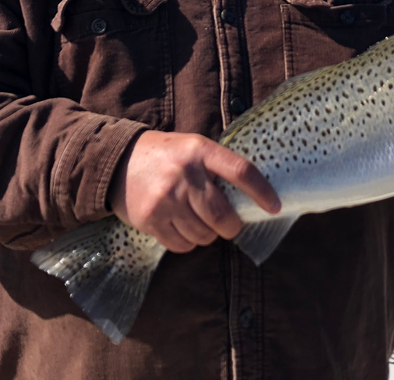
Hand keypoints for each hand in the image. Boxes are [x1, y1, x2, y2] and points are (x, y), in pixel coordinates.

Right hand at [109, 130, 280, 252]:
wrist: (117, 161)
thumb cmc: (166, 156)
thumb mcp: (192, 147)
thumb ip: (217, 167)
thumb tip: (250, 199)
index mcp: (200, 150)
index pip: (241, 171)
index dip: (262, 192)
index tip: (275, 207)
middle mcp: (184, 174)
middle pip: (222, 215)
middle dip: (232, 226)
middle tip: (229, 225)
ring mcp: (166, 198)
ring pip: (204, 234)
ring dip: (207, 234)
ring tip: (198, 221)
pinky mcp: (150, 219)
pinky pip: (182, 245)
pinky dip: (188, 242)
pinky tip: (181, 227)